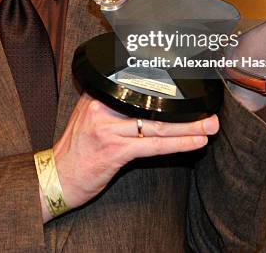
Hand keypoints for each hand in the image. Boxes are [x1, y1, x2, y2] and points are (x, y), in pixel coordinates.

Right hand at [50, 94, 217, 214]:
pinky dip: (178, 143)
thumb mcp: (88, 117)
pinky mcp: (114, 150)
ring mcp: (108, 128)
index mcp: (98, 95)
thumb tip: (143, 103)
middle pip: (152, 107)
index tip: (189, 92)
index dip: (166, 91)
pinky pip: (153, 145)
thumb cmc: (75, 150)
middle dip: (185, 111)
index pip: (139, 89)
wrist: (56, 177)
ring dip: (189, 127)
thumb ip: (110, 106)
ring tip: (210, 126)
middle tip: (209, 112)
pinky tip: (195, 143)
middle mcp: (102, 107)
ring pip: (157, 125)